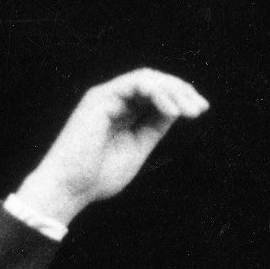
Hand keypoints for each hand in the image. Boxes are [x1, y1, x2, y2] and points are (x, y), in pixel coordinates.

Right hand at [16, 69, 207, 224]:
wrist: (68, 190)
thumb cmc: (96, 178)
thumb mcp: (137, 150)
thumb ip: (154, 128)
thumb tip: (178, 109)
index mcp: (122, 114)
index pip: (156, 95)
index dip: (181, 98)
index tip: (201, 110)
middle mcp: (114, 101)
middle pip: (155, 82)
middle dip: (182, 91)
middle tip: (201, 108)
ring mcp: (106, 97)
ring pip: (148, 79)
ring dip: (173, 90)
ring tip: (189, 110)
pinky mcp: (100, 98)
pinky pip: (136, 84)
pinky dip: (157, 93)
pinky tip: (172, 110)